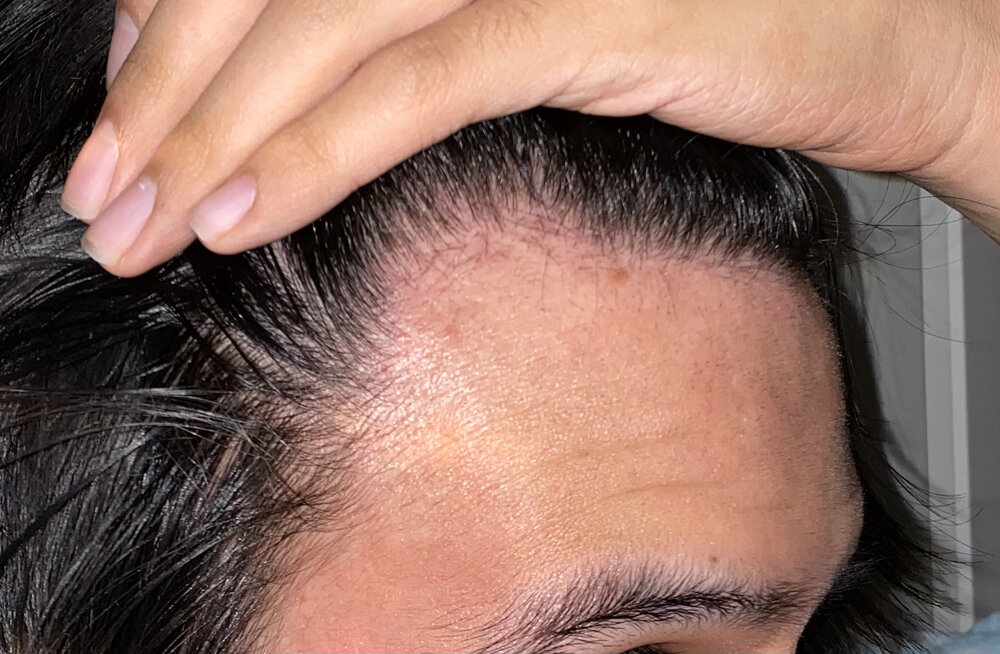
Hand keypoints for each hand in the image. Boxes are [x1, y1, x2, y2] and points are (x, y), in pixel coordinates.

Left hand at [62, 0, 999, 276]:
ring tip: (139, 222)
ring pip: (320, 30)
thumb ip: (425, 27)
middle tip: (100, 191)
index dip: (176, 34)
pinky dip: (314, 152)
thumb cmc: (721, 24)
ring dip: (209, 133)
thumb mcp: (542, 13)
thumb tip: (305, 90)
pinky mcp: (590, 9)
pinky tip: (238, 216)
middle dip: (162, 95)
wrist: (895, 30)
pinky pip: (415, 86)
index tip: (126, 125)